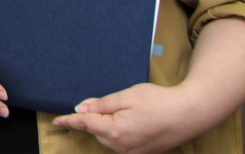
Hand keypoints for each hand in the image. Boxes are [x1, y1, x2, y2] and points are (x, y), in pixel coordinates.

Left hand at [51, 82, 197, 153]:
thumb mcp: (127, 96)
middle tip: (108, 104)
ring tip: (128, 111)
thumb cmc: (158, 102)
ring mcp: (132, 153)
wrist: (188, 115)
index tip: (56, 120)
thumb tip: (80, 110)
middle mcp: (121, 147)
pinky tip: (131, 121)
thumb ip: (102, 104)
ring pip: (108, 138)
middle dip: (95, 118)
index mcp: (115, 131)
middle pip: (97, 131)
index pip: (86, 125)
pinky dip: (118, 133)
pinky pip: (121, 144)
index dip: (70, 121)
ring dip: (107, 126)